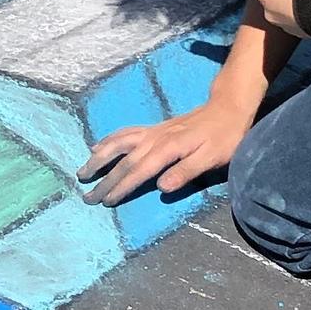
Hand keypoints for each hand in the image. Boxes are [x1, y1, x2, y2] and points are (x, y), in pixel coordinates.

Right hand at [79, 89, 259, 205]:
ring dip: (98, 157)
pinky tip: (97, 146)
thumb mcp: (213, 158)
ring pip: (118, 143)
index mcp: (168, 148)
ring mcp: (152, 132)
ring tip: (83, 171)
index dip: (121, 187)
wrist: (227, 108)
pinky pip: (124, 133)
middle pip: (123, 160)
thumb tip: (162, 187)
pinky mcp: (153, 129)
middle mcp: (154, 138)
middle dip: (103, 179)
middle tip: (87, 196)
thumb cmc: (225, 137)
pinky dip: (108, 140)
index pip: (138, 171)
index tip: (105, 201)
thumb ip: (186, 171)